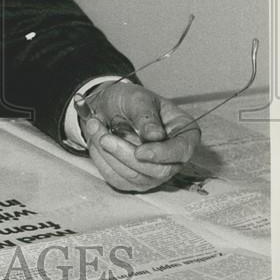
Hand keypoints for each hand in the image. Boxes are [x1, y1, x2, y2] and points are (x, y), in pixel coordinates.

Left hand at [79, 83, 199, 191]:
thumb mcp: (137, 98)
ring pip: (134, 177)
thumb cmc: (129, 101)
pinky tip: (97, 141)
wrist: (109, 107)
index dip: (162, 155)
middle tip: (104, 136)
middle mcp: (173, 158)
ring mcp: (154, 172)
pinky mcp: (133, 180)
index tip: (140, 151)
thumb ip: (146, 115)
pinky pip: (117, 178)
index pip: (182, 151)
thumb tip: (155, 135)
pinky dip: (102, 160)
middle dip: (126, 154)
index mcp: (184, 133)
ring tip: (95, 127)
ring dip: (109, 154)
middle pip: (158, 171)